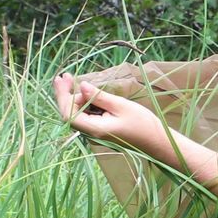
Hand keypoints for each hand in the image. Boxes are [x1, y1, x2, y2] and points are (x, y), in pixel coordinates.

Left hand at [51, 73, 166, 154]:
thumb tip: (81, 86)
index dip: (62, 96)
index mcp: (94, 129)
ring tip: (73, 80)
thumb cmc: (142, 123)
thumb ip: (99, 96)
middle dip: (65, 95)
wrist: (156, 142)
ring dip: (74, 97)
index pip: (69, 114)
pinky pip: (86, 116)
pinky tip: (86, 92)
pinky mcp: (100, 130)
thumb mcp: (120, 105)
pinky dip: (83, 103)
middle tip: (64, 75)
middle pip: (69, 114)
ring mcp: (95, 132)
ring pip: (77, 114)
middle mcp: (91, 133)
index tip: (61, 79)